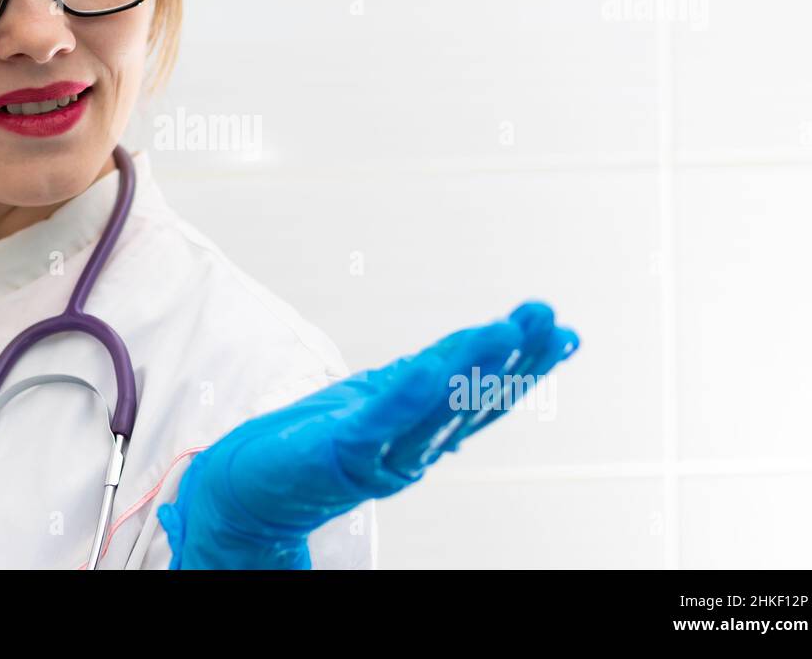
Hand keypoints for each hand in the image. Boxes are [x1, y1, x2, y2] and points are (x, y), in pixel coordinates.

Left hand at [156, 301, 580, 568]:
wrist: (247, 489)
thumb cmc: (312, 443)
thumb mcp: (381, 398)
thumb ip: (429, 379)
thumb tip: (482, 345)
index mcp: (421, 436)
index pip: (483, 399)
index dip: (526, 368)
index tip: (564, 334)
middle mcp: (411, 450)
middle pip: (471, 403)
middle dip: (515, 362)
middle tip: (551, 322)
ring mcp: (378, 454)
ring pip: (436, 408)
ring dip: (474, 367)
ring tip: (510, 330)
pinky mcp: (339, 451)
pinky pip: (379, 421)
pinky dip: (408, 394)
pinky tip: (432, 365)